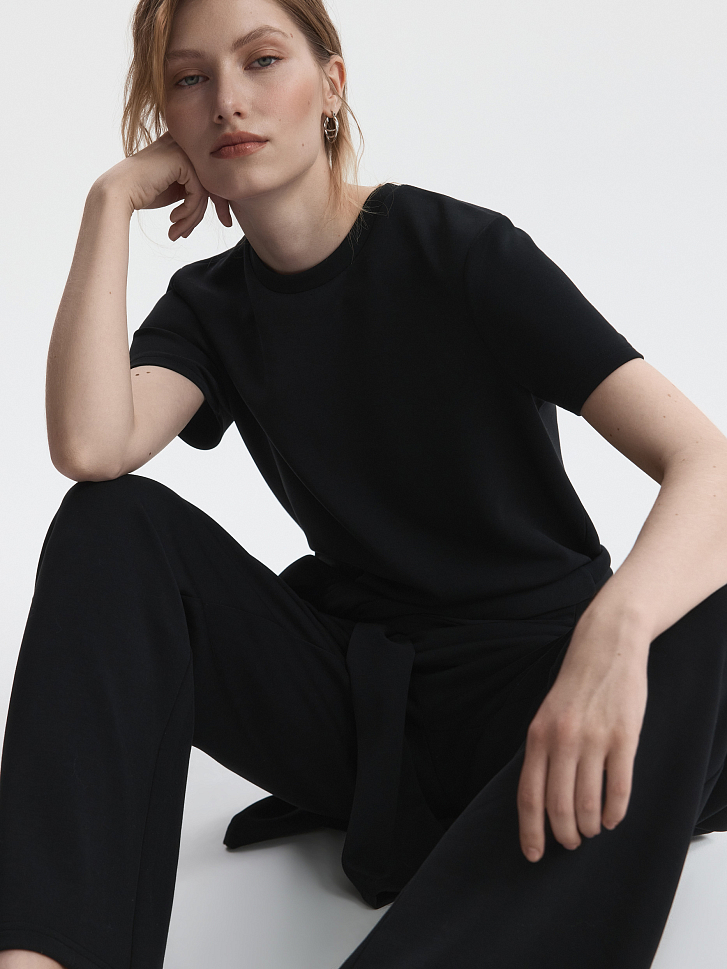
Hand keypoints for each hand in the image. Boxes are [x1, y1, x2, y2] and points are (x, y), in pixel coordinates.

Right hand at [93, 131, 232, 240]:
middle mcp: (185, 144)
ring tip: (179, 231)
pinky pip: (198, 193)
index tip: (225, 220)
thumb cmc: (143, 192)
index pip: (213, 174)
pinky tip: (173, 218)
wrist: (118, 192)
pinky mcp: (181, 161)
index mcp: (185, 148)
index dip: (221, 199)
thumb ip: (197, 187)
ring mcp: (183, 150)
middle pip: (214, 181)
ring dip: (194, 216)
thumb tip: (223, 202)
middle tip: (219, 226)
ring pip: (205, 190)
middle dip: (217, 207)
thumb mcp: (177, 189)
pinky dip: (188, 211)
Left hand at [516, 613, 649, 861]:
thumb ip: (543, 753)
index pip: (529, 795)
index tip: (532, 854)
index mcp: (537, 736)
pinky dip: (614, 811)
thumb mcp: (546, 716)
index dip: (530, 830)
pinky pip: (618, 788)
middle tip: (571, 842)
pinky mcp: (624, 738)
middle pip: (559, 806)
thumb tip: (540, 800)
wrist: (605, 647)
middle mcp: (562, 740)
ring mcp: (594, 739)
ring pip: (588, 803)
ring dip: (589, 825)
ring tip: (591, 830)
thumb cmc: (575, 686)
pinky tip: (612, 819)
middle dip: (564, 834)